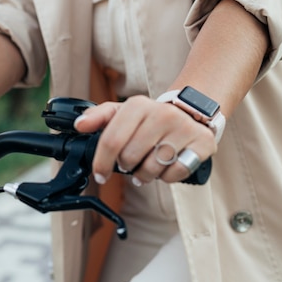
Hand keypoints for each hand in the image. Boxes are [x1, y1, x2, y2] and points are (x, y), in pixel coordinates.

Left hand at [74, 95, 216, 185]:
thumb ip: (98, 117)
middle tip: (130, 163)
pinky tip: (167, 165)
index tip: (100, 175)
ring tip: (147, 166)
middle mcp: (162, 114)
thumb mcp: (124, 112)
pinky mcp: (202, 144)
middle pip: (130, 158)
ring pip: (152, 168)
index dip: (102, 163)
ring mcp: (184, 128)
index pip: (111, 140)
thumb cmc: (150, 118)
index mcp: (138, 105)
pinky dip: (167, 176)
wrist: (191, 111)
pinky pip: (174, 174)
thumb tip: (79, 125)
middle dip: (125, 166)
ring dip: (145, 174)